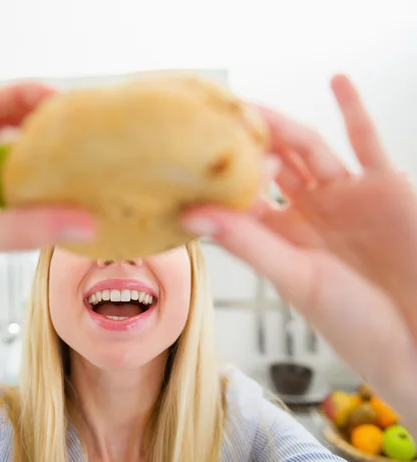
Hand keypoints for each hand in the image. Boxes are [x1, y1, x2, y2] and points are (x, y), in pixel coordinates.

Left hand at [182, 75, 416, 429]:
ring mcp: (344, 197)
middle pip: (272, 165)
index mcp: (281, 235)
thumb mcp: (293, 276)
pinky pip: (366, 142)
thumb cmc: (352, 321)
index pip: (243, 195)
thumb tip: (189, 215)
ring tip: (256, 108)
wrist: (416, 336)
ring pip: (309, 150)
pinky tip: (337, 81)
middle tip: (218, 117)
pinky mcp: (382, 187)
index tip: (193, 152)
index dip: (221, 175)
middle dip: (248, 143)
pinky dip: (354, 111)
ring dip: (285, 127)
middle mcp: (309, 212)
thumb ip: (247, 242)